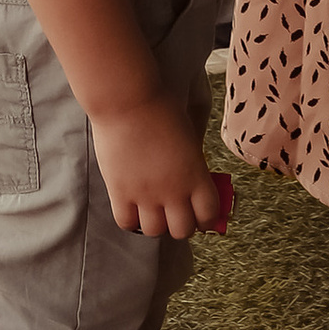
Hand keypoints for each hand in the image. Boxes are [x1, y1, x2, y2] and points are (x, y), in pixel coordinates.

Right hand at [91, 92, 227, 238]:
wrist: (127, 98)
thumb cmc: (161, 104)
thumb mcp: (191, 128)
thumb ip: (196, 154)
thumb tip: (197, 171)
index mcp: (196, 173)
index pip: (208, 215)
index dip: (205, 219)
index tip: (200, 214)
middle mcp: (173, 190)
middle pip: (182, 231)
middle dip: (181, 224)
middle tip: (175, 212)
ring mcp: (146, 194)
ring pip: (154, 231)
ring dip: (155, 222)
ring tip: (152, 208)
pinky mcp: (120, 192)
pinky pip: (127, 222)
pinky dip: (131, 218)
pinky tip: (131, 204)